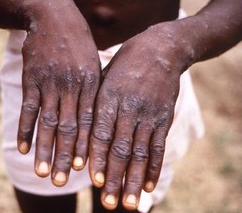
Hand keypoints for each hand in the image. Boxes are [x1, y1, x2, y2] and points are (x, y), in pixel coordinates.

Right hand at [17, 0, 100, 186]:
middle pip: (69, 128)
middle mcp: (71, 87)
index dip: (87, 146)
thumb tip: (98, 120)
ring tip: (43, 172)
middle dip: (66, 155)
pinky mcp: (32, 79)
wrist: (54, 18)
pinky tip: (22, 148)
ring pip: (47, 122)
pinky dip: (24, 129)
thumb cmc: (79, 45)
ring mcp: (50, 83)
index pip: (90, 122)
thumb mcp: (95, 65)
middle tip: (63, 181)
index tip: (85, 169)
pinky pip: (28, 108)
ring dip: (44, 149)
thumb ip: (95, 92)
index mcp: (90, 85)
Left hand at [89, 22, 191, 209]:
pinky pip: (158, 145)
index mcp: (109, 96)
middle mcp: (129, 106)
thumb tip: (81, 133)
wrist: (160, 49)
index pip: (100, 132)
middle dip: (113, 177)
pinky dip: (153, 167)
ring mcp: (149, 113)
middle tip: (108, 202)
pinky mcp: (164, 117)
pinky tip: (147, 185)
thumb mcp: (104, 76)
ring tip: (127, 203)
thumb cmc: (125, 64)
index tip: (92, 180)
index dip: (96, 157)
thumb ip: (95, 103)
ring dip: (133, 179)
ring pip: (140, 152)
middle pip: (120, 147)